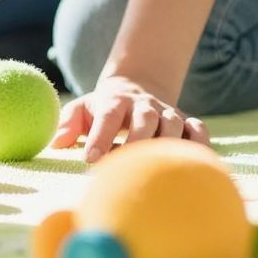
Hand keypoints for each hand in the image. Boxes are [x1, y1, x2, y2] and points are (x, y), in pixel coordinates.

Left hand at [51, 74, 207, 161]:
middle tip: (128, 166)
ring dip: (170, 145)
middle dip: (138, 142)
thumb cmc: (103, 107)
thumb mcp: (81, 108)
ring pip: (174, 124)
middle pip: (145, 119)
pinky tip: (198, 166)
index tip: (90, 160)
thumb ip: (67, 123)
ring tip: (163, 171)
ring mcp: (168, 112)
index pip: (107, 116)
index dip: (99, 137)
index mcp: (114, 101)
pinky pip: (200, 130)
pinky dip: (202, 145)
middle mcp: (144, 105)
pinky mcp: (187, 121)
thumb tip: (56, 143)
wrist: (137, 86)